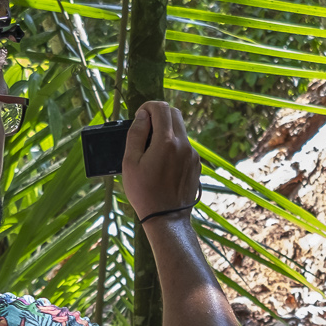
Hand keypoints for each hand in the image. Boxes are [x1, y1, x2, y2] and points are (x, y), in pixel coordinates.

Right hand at [120, 100, 199, 222]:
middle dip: (159, 115)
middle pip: (174, 113)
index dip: (147, 107)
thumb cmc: (144, 193)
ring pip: (180, 130)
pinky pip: (184, 145)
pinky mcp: (196, 164)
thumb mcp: (130, 163)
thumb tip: (142, 116)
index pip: (161, 108)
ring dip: (166, 131)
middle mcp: (183, 144)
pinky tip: (162, 162)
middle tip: (144, 128)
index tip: (139, 117)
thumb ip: (135, 135)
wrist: (167, 218)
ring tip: (151, 149)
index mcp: (166, 142)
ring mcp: (192, 154)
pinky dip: (173, 145)